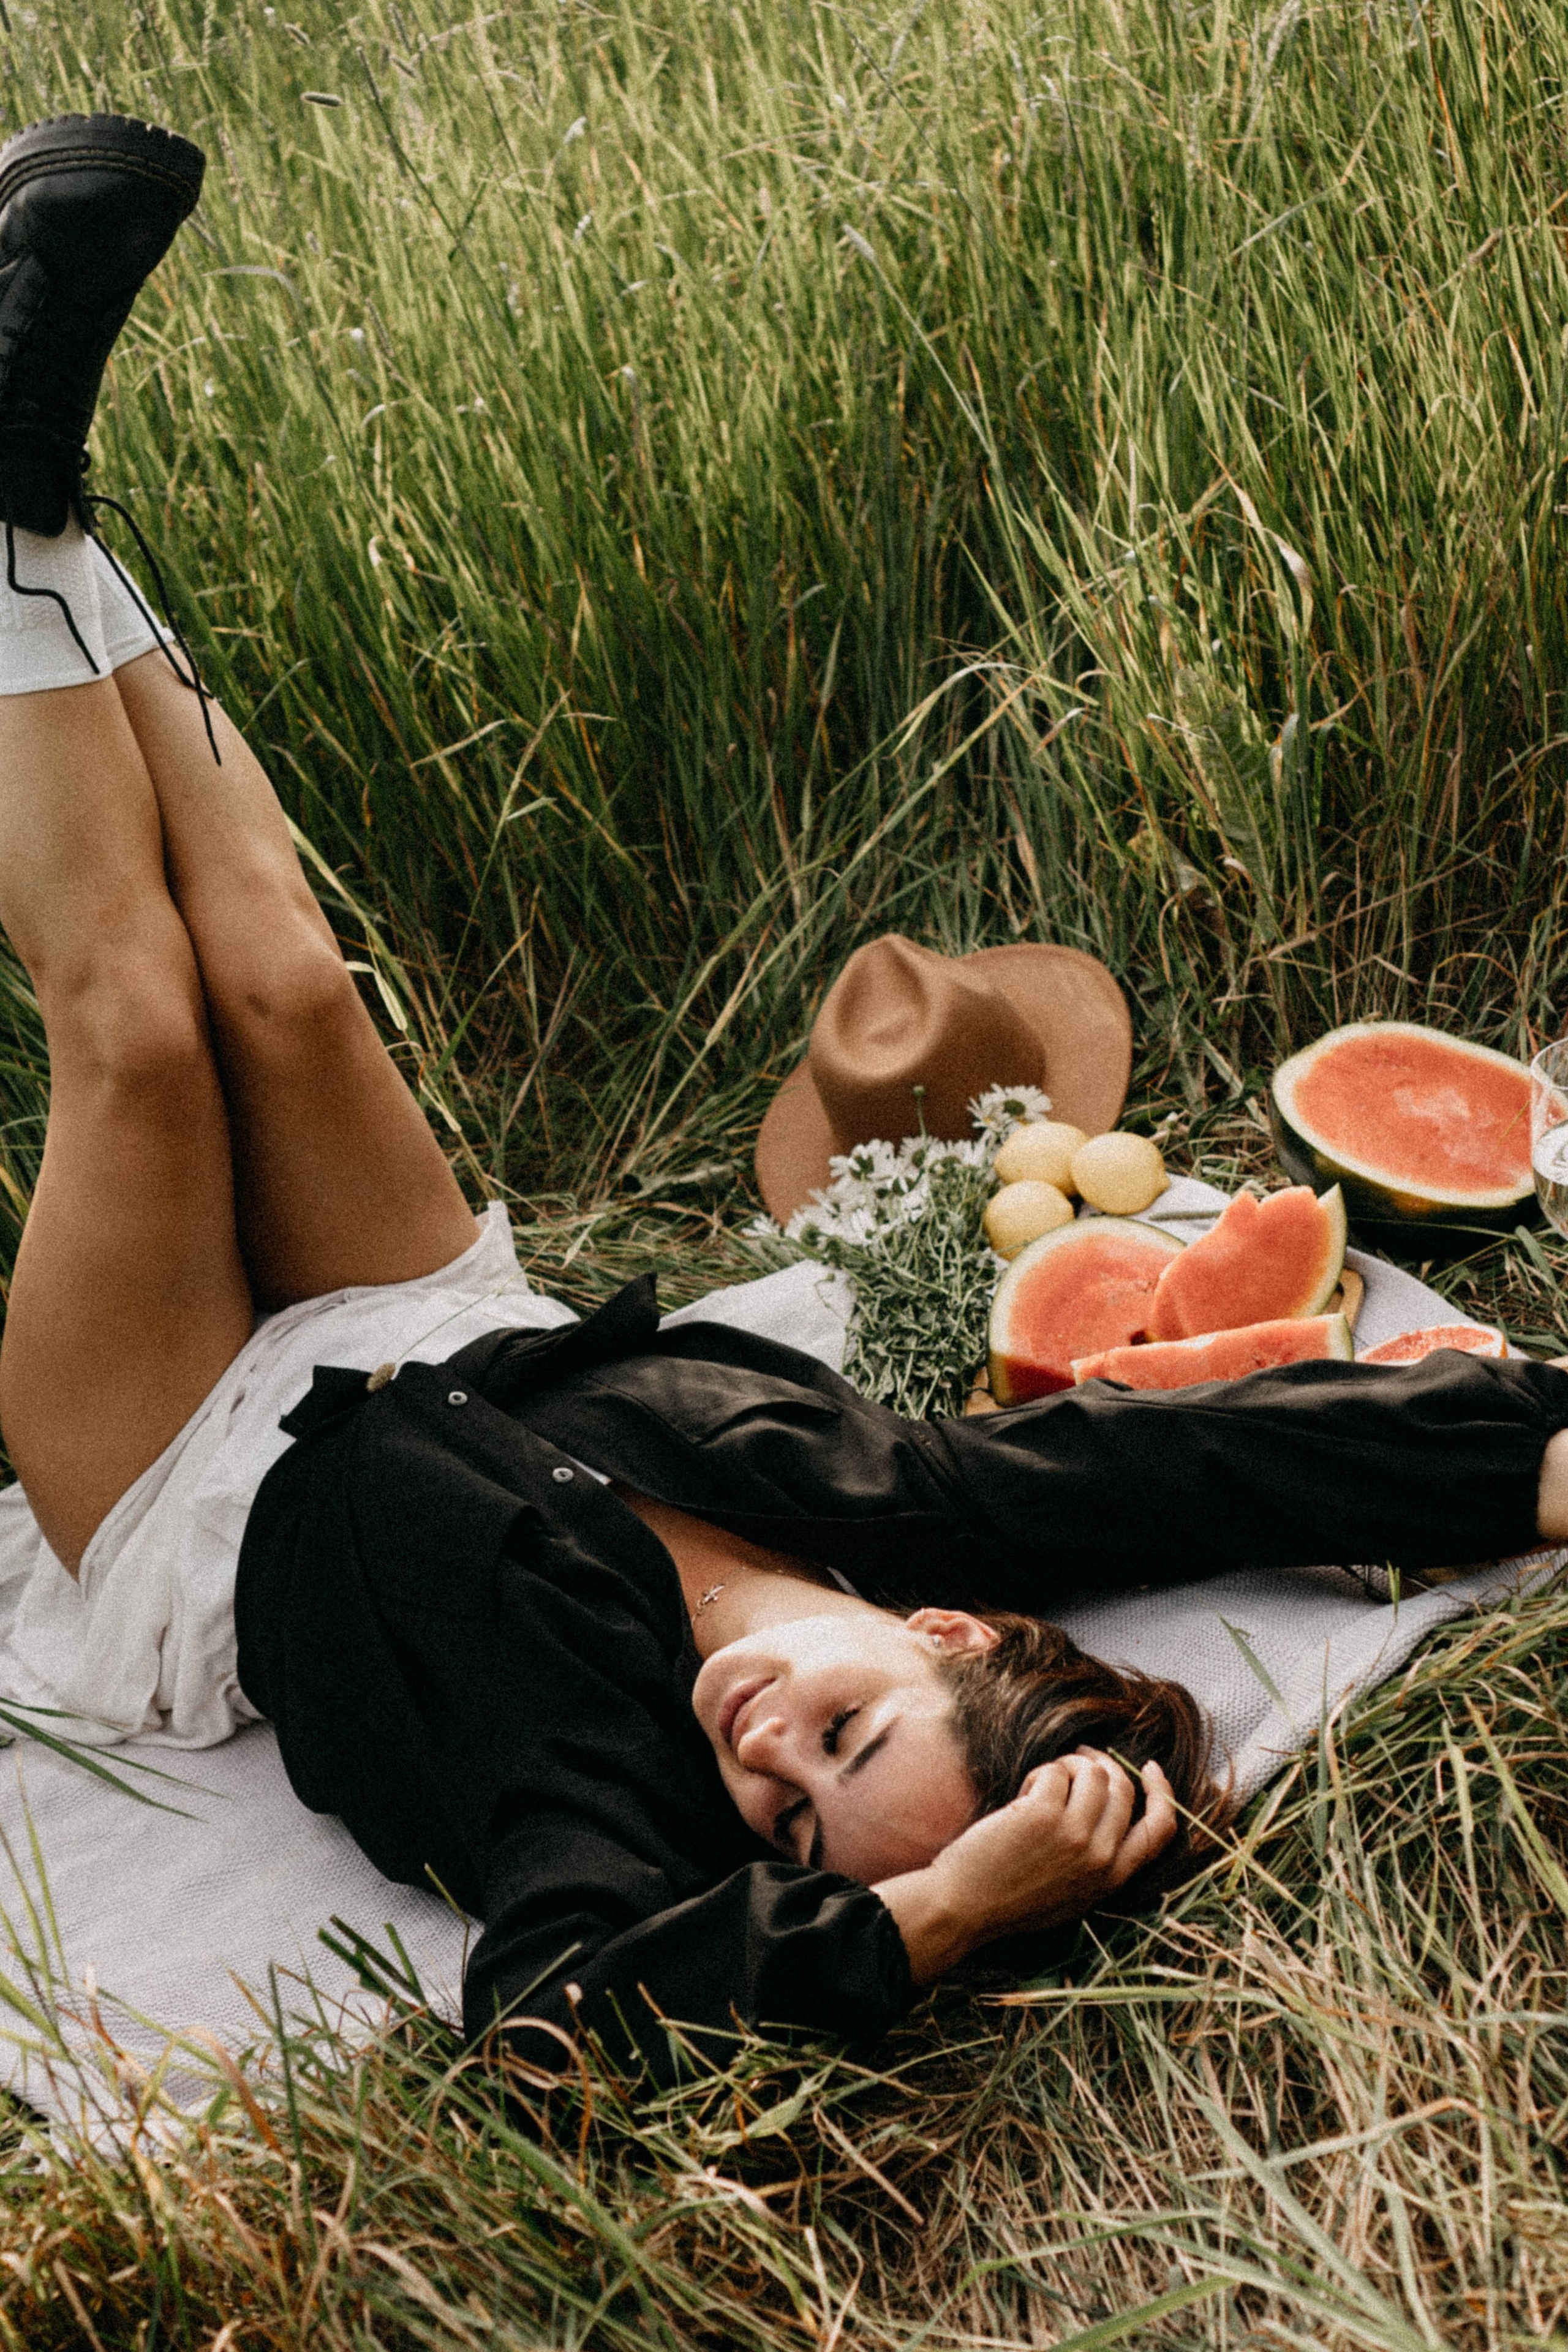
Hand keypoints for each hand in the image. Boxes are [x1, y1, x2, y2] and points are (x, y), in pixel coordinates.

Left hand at [874, 1750, 1177, 1984]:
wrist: (963, 1908)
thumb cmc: (1010, 1898)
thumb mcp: (1073, 1893)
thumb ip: (1099, 1860)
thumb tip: (1113, 1806)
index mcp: (1112, 1879)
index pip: (1161, 1830)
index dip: (1161, 1792)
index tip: (1148, 1767)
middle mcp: (1100, 1857)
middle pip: (1124, 1789)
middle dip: (1102, 1765)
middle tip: (1078, 1760)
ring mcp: (1074, 1835)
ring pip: (1093, 1772)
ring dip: (1067, 1766)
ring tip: (1041, 1784)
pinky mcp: (1043, 1815)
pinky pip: (1054, 1771)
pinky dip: (1039, 1774)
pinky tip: (1020, 1797)